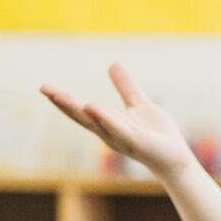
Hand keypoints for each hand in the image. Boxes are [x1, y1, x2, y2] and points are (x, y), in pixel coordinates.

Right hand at [40, 62, 198, 178]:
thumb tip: (113, 64)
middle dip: (63, 103)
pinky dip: (106, 119)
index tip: (44, 87)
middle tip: (44, 89)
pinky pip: (119, 129)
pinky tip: (93, 107)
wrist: (177, 157)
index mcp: (107, 123)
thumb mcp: (138, 104)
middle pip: (82, 116)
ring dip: (79, 109)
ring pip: (97, 122)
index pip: (81, 109)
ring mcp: (122, 138)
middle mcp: (109, 132)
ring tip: (60, 96)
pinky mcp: (138, 142)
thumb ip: (125, 87)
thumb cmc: (157, 134)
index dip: (63, 99)